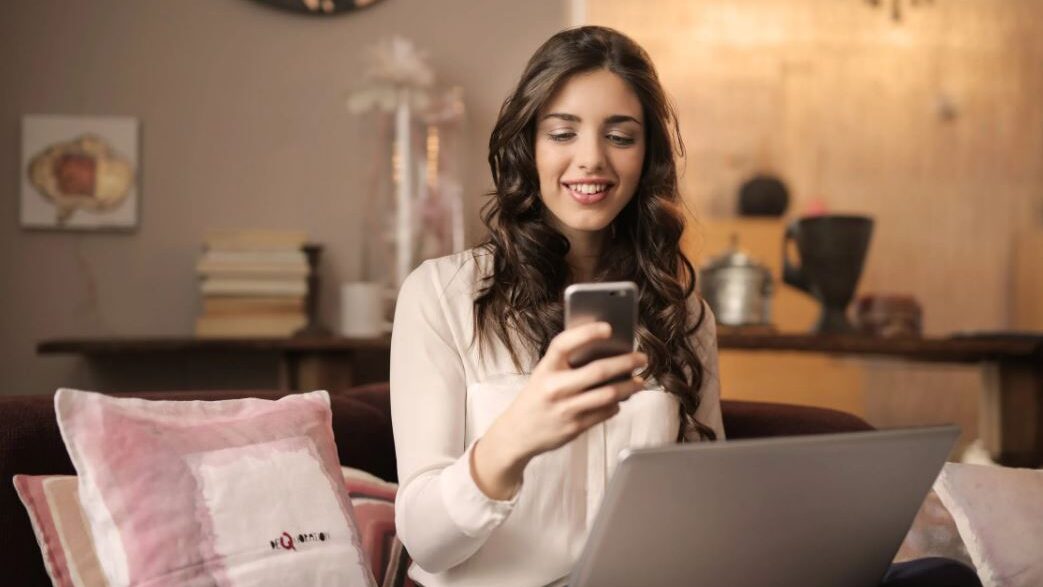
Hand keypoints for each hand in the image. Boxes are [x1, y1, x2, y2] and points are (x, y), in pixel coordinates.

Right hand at [471, 322, 646, 498]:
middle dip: (626, 363)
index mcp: (545, 368)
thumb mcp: (544, 374)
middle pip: (598, 371)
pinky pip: (605, 412)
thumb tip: (606, 352)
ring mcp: (565, 409)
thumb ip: (567, 363)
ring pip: (608, 394)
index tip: (608, 328)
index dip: (587, 333)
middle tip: (642, 358)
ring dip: (629, 386)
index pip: (565, 344)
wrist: (518, 433)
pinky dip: (616, 404)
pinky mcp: (575, 427)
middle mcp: (555, 387)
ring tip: (639, 381)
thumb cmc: (536, 398)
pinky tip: (620, 400)